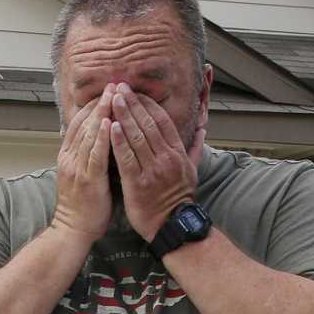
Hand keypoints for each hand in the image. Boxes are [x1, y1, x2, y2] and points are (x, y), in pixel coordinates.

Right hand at [50, 99, 110, 245]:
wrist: (73, 231)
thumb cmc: (82, 205)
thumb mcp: (80, 175)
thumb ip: (87, 156)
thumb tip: (100, 138)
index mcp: (68, 156)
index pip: (79, 123)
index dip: (92, 105)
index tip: (107, 90)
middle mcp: (70, 158)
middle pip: (84, 123)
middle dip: (100, 102)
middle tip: (114, 84)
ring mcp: (77, 168)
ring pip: (88, 134)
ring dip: (102, 112)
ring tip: (114, 94)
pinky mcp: (88, 179)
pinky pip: (95, 154)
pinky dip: (101, 136)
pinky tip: (109, 121)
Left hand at [106, 84, 200, 243]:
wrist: (172, 225)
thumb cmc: (179, 197)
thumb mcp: (192, 171)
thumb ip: (195, 148)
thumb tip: (203, 129)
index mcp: (177, 152)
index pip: (163, 121)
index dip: (149, 104)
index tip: (136, 91)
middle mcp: (166, 158)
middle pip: (148, 124)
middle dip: (133, 104)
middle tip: (120, 87)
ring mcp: (152, 170)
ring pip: (137, 137)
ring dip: (124, 116)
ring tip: (113, 99)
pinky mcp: (137, 183)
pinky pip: (126, 158)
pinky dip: (118, 140)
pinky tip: (109, 126)